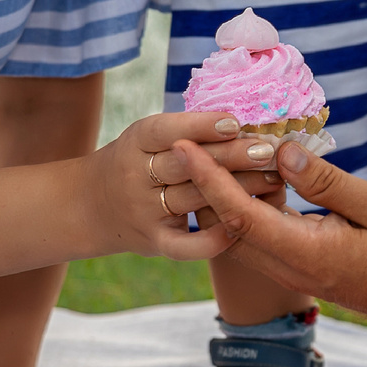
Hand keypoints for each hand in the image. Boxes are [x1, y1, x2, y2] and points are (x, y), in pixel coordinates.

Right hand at [86, 110, 284, 261]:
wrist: (92, 206)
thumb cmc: (137, 161)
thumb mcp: (148, 137)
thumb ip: (186, 130)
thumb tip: (242, 119)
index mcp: (136, 141)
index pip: (166, 131)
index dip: (200, 126)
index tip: (235, 122)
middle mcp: (135, 176)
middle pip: (187, 165)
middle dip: (230, 156)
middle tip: (267, 150)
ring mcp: (144, 211)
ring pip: (194, 199)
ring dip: (237, 190)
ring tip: (273, 180)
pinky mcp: (154, 242)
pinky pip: (186, 246)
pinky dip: (212, 240)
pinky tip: (241, 228)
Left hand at [175, 141, 366, 329]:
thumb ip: (327, 181)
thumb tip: (281, 152)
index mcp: (307, 254)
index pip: (241, 212)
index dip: (209, 176)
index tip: (184, 145)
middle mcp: (295, 269)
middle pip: (230, 227)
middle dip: (204, 185)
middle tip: (183, 142)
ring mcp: (302, 274)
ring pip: (246, 236)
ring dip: (224, 198)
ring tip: (208, 157)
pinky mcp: (312, 271)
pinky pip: (268, 239)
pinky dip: (251, 209)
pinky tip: (252, 182)